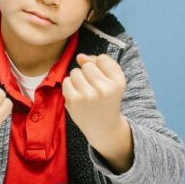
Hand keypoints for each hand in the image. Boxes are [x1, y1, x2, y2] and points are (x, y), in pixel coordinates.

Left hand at [63, 54, 132, 171]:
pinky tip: (78, 95)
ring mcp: (88, 95)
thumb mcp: (113, 81)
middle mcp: (104, 89)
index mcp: (118, 82)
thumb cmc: (107, 99)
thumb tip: (80, 56)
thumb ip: (99, 63)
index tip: (103, 78)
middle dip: (88, 73)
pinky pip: (66, 81)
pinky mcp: (74, 101)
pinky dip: (70, 86)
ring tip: (86, 91)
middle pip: (87, 65)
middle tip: (94, 87)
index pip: (102, 59)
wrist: (103, 127)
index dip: (100, 66)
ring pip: (75, 72)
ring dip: (78, 79)